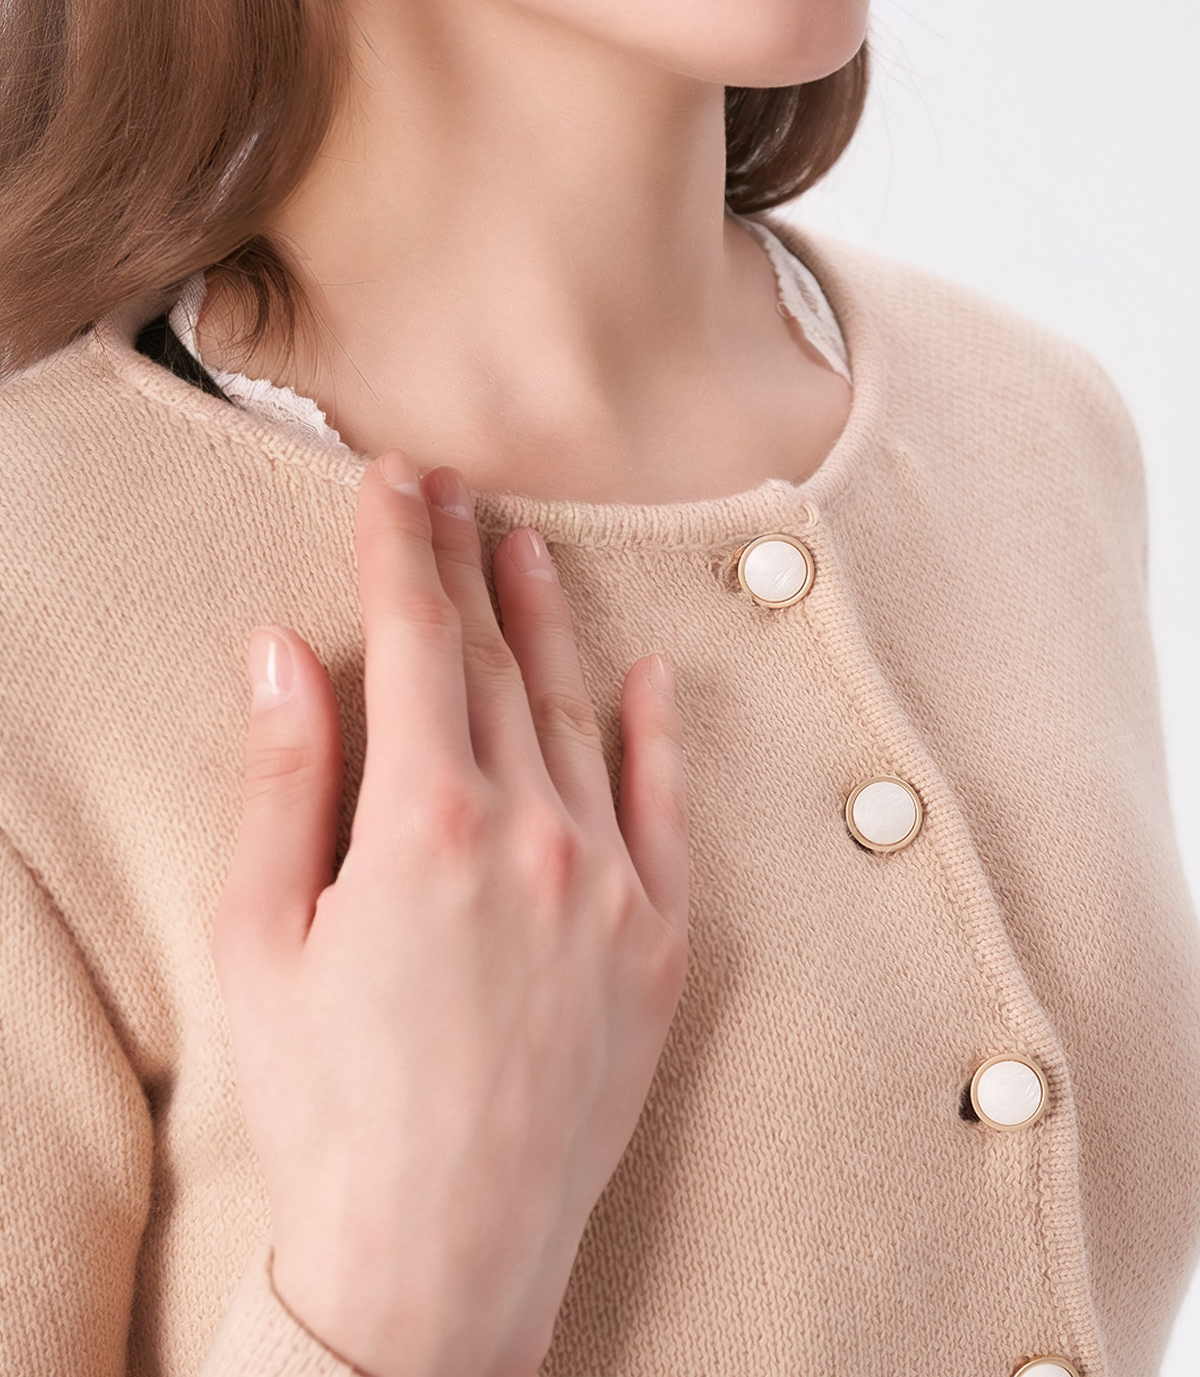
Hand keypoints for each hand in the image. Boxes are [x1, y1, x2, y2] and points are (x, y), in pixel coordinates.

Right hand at [210, 448, 689, 1376]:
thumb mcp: (263, 937)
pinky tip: (653, 678)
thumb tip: (283, 652)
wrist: (441, 1251)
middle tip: (453, 492)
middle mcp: (535, 834)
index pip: (418, 640)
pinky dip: (661, 736)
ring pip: (582, 719)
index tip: (394, 483)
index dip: (401, 549)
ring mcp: (612, 885)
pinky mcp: (663, 943)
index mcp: (427, 822)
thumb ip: (284, 780)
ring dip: (551, 628)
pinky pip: (671, 811)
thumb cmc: (330, 1102)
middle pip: (498, 663)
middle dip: (466, 565)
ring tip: (529, 552)